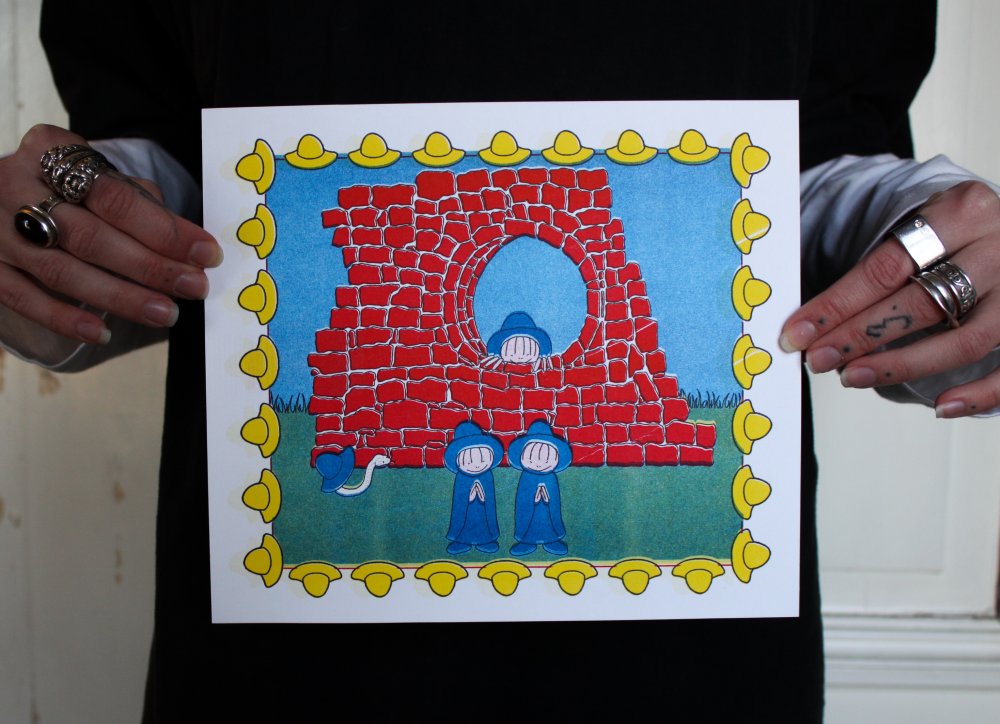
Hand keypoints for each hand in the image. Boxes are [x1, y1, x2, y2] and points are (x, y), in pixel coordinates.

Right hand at [0, 124, 220, 344]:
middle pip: (90, 236)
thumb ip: (138, 201)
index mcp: (49, 151)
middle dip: (150, 266)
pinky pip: (23, 299)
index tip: (206, 253)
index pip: (115, 197)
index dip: (164, 229)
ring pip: (62, 271)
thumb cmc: (65, 186)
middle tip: (194, 287)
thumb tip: (187, 243)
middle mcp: (14, 184)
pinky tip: (103, 333)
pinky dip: (65, 319)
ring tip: (165, 313)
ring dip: (119, 297)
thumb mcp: (97, 175)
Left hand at [780, 181, 999, 417]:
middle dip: (860, 337)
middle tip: (819, 359)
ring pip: (967, 340)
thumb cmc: (955, 237)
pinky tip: (940, 406)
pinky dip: (979, 394)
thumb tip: (812, 324)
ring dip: (904, 366)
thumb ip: (878, 267)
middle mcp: (999, 246)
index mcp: (962, 212)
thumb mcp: (922, 228)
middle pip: (921, 303)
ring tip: (855, 377)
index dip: (836, 306)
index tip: (797, 333)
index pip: (885, 267)